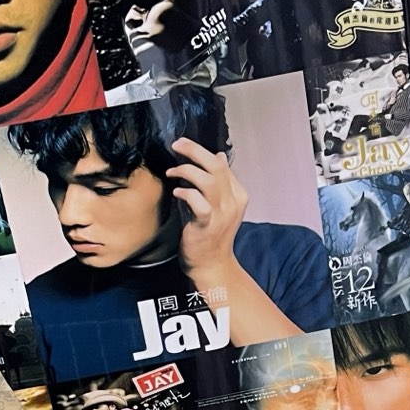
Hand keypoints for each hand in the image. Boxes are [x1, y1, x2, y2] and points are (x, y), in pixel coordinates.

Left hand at [168, 137, 247, 280]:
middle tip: (177, 145)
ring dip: (187, 171)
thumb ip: (220, 181)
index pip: (222, 164)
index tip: (183, 146)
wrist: (212, 265)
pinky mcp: (207, 225)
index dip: (201, 151)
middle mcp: (233, 202)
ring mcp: (222, 215)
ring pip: (209, 181)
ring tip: (172, 172)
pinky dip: (186, 193)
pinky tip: (176, 192)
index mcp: (238, 195)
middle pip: (216, 166)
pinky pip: (199, 202)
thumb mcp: (221, 204)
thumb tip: (219, 155)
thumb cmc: (212, 234)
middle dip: (194, 151)